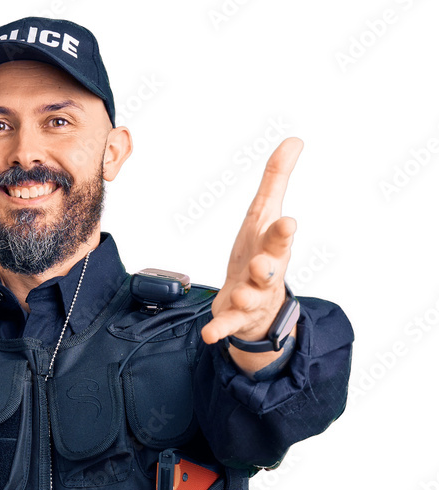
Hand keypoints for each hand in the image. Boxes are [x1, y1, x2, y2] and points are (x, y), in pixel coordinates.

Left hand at [200, 137, 302, 347]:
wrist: (257, 305)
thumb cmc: (261, 254)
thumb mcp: (265, 215)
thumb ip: (276, 180)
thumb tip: (294, 140)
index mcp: (272, 247)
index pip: (279, 237)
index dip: (282, 231)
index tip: (287, 222)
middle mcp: (265, 274)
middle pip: (270, 269)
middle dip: (268, 265)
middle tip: (263, 262)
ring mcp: (251, 298)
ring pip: (250, 298)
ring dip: (245, 296)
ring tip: (239, 295)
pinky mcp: (234, 317)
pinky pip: (227, 325)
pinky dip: (219, 330)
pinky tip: (210, 335)